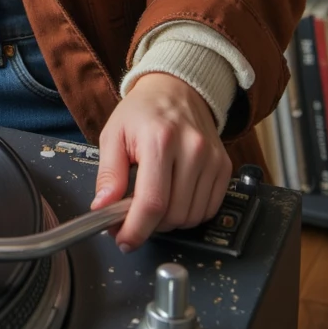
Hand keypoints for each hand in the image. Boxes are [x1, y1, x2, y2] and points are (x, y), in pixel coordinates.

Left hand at [90, 72, 232, 252]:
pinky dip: (188, 213)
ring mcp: (212, 159)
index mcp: (159, 140)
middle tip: (131, 216)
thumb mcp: (113, 134)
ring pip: (191, 217)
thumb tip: (103, 208)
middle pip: (173, 214)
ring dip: (169, 222)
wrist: (176, 88)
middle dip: (148, 225)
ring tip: (152, 202)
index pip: (152, 202)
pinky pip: (208, 209)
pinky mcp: (224, 166)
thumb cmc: (142, 111)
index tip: (123, 240)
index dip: (136, 229)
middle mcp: (191, 149)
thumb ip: (108, 174)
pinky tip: (173, 197)